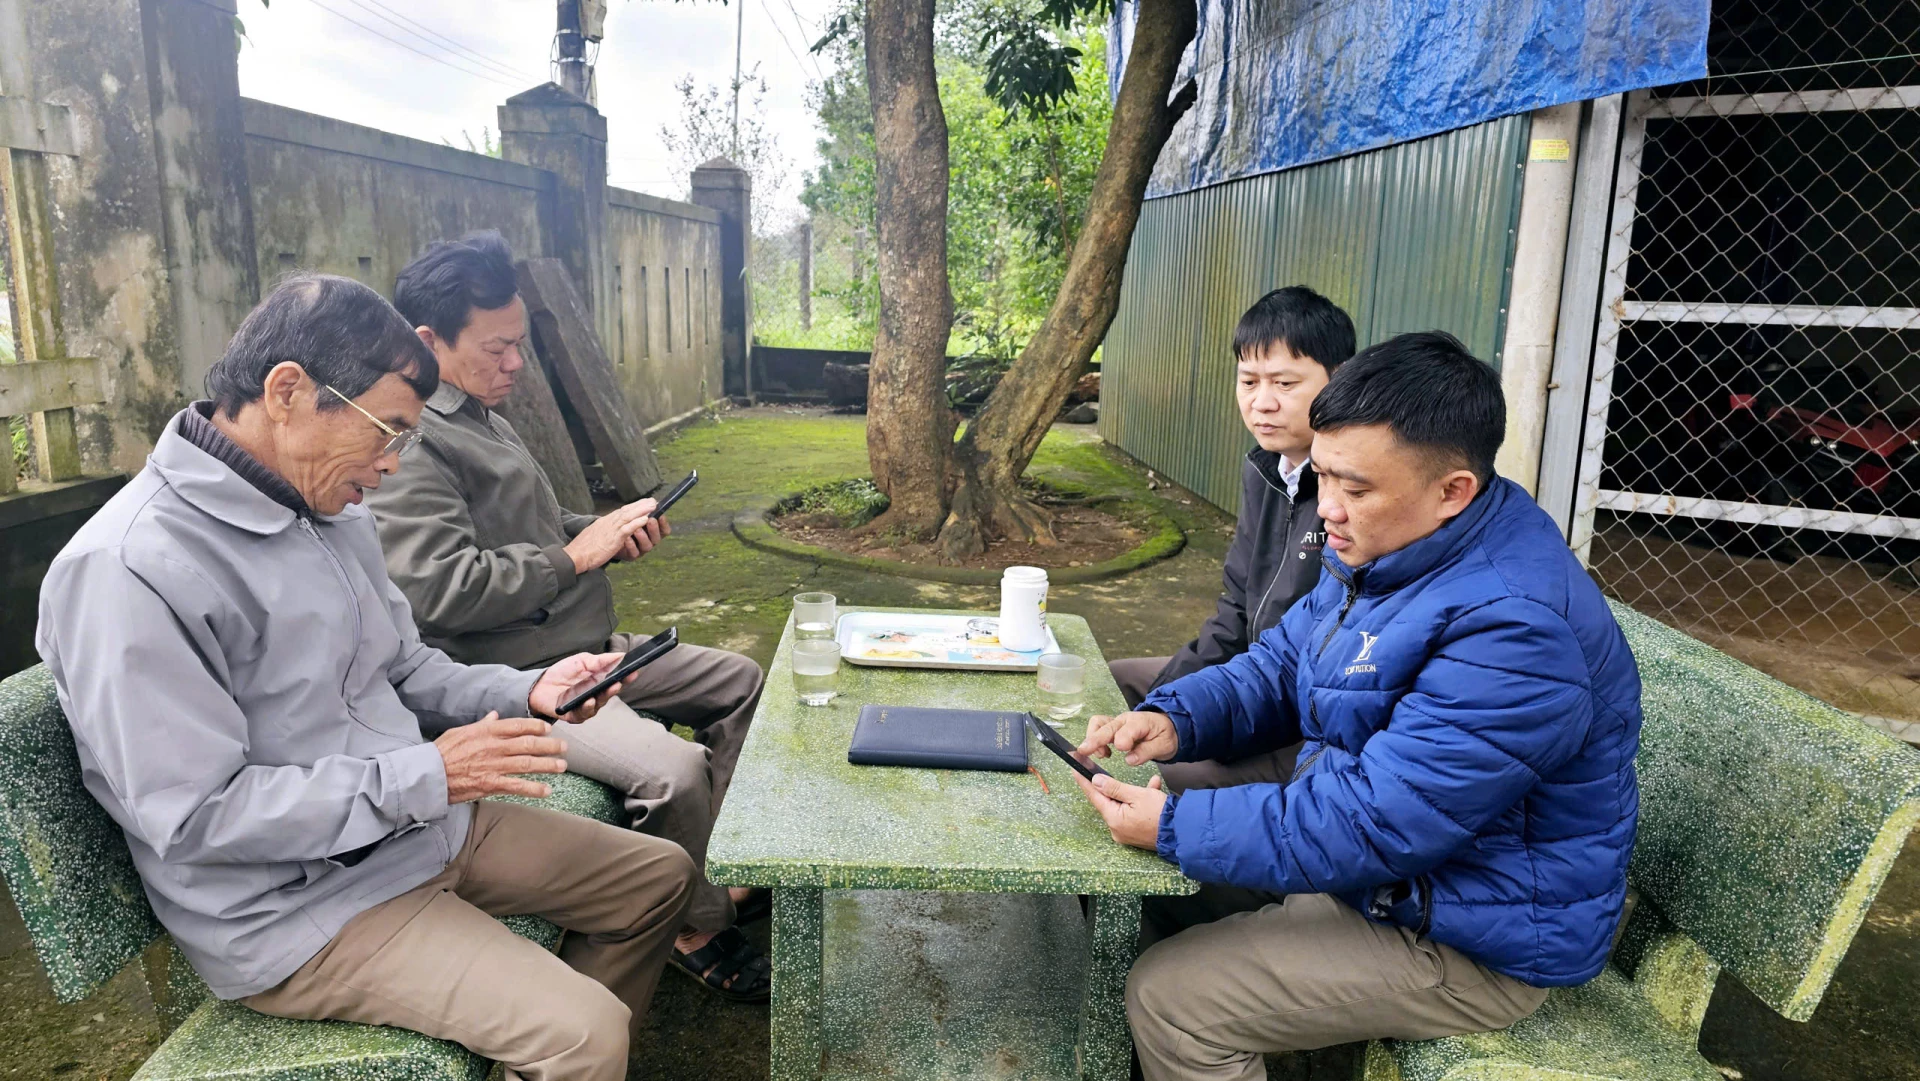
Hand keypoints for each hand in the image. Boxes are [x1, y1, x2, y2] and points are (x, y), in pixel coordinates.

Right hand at [436, 713, 567, 801]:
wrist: (428, 775)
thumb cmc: (442, 752)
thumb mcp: (460, 731)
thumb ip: (481, 724)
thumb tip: (495, 715)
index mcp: (486, 731)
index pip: (518, 725)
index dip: (536, 727)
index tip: (548, 729)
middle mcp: (494, 747)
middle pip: (529, 744)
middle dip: (550, 746)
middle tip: (564, 747)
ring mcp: (494, 766)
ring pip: (528, 764)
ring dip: (548, 765)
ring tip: (562, 766)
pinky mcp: (490, 784)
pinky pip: (517, 786)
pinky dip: (534, 788)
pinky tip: (547, 790)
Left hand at [529, 651, 627, 720]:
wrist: (540, 684)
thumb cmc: (562, 673)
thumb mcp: (582, 661)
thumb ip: (599, 660)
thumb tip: (620, 655)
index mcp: (599, 682)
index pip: (617, 680)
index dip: (626, 677)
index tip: (634, 671)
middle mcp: (596, 696)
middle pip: (609, 694)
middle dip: (616, 688)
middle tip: (619, 682)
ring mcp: (586, 707)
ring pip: (599, 705)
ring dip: (603, 698)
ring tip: (606, 690)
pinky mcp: (574, 715)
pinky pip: (583, 714)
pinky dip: (587, 708)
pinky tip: (588, 701)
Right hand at [565, 499, 660, 573]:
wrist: (575, 556)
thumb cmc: (584, 548)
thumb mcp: (595, 535)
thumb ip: (605, 531)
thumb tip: (611, 530)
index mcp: (604, 522)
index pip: (621, 511)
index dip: (633, 506)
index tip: (643, 502)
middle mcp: (608, 523)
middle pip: (627, 511)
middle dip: (640, 505)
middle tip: (653, 500)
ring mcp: (610, 530)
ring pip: (628, 516)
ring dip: (642, 510)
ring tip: (653, 506)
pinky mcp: (612, 539)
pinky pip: (626, 529)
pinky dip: (636, 523)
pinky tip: (645, 519)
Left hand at [614, 512, 669, 560]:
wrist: (610, 539)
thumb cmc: (626, 526)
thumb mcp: (634, 516)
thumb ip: (643, 509)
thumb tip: (652, 500)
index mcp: (653, 532)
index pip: (664, 530)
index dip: (664, 524)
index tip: (660, 516)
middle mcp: (650, 541)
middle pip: (657, 538)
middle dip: (654, 529)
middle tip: (650, 520)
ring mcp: (641, 550)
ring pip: (647, 546)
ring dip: (643, 536)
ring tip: (637, 529)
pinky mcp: (632, 556)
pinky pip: (634, 552)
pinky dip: (631, 545)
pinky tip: (626, 538)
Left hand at [1073, 772, 1167, 849]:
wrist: (1183, 832)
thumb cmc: (1162, 814)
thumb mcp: (1137, 795)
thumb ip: (1114, 787)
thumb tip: (1096, 781)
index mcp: (1114, 819)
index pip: (1094, 795)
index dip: (1084, 780)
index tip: (1074, 768)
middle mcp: (1116, 828)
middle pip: (1109, 801)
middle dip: (1115, 786)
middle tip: (1109, 772)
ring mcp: (1126, 833)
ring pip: (1124, 805)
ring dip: (1134, 793)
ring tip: (1149, 786)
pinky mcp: (1136, 833)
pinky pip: (1133, 813)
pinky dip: (1141, 802)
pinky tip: (1153, 791)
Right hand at [1078, 710, 1178, 765]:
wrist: (1168, 726)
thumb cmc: (1165, 736)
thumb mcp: (1164, 745)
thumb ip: (1147, 752)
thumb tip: (1129, 760)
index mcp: (1140, 722)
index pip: (1127, 730)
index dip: (1122, 740)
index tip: (1121, 750)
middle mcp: (1125, 720)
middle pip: (1105, 726)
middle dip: (1094, 739)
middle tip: (1084, 752)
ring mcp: (1117, 722)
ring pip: (1097, 724)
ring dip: (1093, 739)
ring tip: (1101, 756)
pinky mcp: (1112, 727)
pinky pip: (1098, 728)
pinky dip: (1094, 740)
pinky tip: (1103, 754)